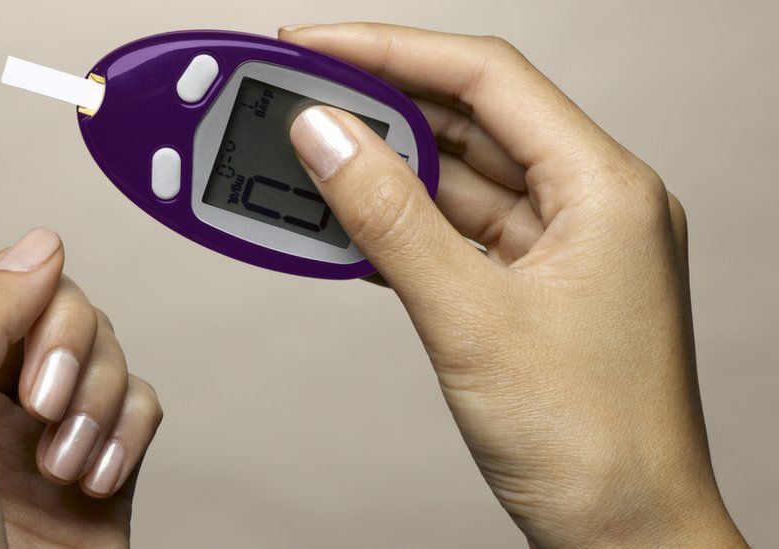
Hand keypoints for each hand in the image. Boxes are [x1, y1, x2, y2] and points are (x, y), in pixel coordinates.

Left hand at [0, 42, 161, 546]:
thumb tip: (35, 247)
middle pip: (46, 286)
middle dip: (59, 335)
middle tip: (34, 405)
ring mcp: (34, 417)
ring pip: (100, 336)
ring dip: (92, 394)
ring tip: (62, 457)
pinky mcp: (94, 450)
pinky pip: (137, 393)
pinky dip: (124, 427)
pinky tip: (92, 475)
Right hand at [283, 23, 745, 546]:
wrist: (626, 538)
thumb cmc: (589, 443)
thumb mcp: (471, 318)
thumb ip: (390, 219)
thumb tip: (326, 137)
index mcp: (602, 188)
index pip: (486, 76)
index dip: (390, 50)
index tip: (312, 46)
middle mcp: (589, 203)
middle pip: (470, 119)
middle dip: (378, 104)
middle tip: (295, 96)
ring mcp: (562, 247)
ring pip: (459, 177)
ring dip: (384, 167)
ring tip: (306, 155)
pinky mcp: (534, 287)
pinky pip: (456, 231)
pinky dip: (401, 223)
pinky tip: (347, 221)